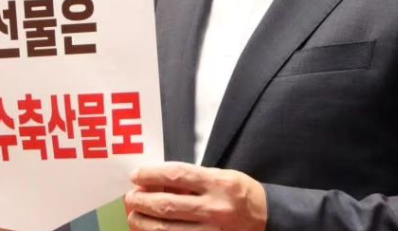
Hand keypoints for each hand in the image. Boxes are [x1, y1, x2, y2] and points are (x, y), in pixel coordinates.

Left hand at [125, 162, 266, 230]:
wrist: (268, 219)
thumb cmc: (240, 193)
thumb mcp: (221, 176)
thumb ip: (192, 179)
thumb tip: (157, 181)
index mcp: (218, 183)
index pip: (177, 175)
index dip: (152, 174)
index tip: (136, 174)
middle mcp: (215, 208)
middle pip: (168, 205)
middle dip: (143, 201)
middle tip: (129, 197)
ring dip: (145, 224)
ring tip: (133, 216)